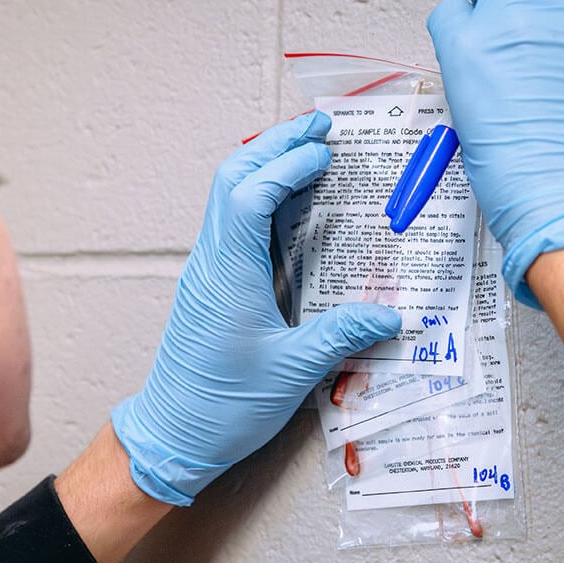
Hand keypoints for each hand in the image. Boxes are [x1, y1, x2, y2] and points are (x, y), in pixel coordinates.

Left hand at [110, 113, 400, 505]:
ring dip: (263, 167)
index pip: (251, 194)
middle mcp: (212, 262)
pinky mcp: (210, 286)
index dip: (286, 164)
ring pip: (227, 199)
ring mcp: (207, 272)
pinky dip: (259, 199)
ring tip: (307, 152)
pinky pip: (231, 225)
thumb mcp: (293, 372)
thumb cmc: (223, 406)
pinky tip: (290, 205)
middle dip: (274, 146)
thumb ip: (341, 335)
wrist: (171, 435)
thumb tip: (391, 313)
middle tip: (318, 127)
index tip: (325, 149)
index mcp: (228, 273)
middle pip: (233, 180)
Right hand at [427, 0, 563, 306]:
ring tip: (560, 9)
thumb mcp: (469, 123)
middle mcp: (510, 20)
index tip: (477, 32)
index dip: (465, 21)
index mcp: (465, 46)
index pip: (453, 8)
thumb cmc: (513, 177)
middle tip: (514, 10)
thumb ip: (476, 80)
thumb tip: (494, 69)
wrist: (561, 194)